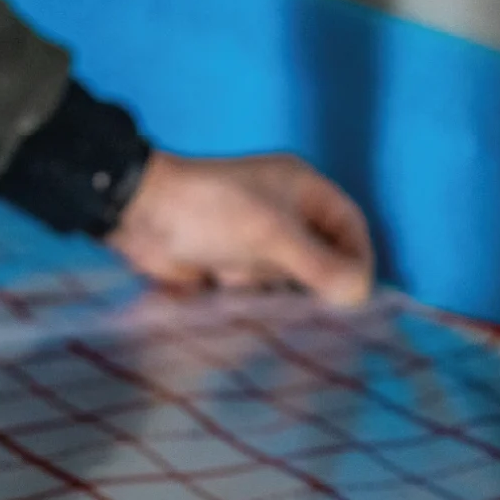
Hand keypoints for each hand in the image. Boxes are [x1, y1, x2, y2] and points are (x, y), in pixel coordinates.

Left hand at [108, 151, 374, 305]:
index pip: (350, 226)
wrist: (139, 216)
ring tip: (257, 293)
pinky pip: (261, 291)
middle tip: (315, 311)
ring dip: (278, 292)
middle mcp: (285, 212)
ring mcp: (258, 240)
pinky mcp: (233, 264)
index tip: (356, 296)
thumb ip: (321, 266)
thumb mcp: (274, 236)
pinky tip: (239, 300)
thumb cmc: (212, 211)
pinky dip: (255, 300)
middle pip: (324, 257)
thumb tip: (360, 295)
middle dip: (315, 283)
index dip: (358, 258)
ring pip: (292, 279)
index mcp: (301, 188)